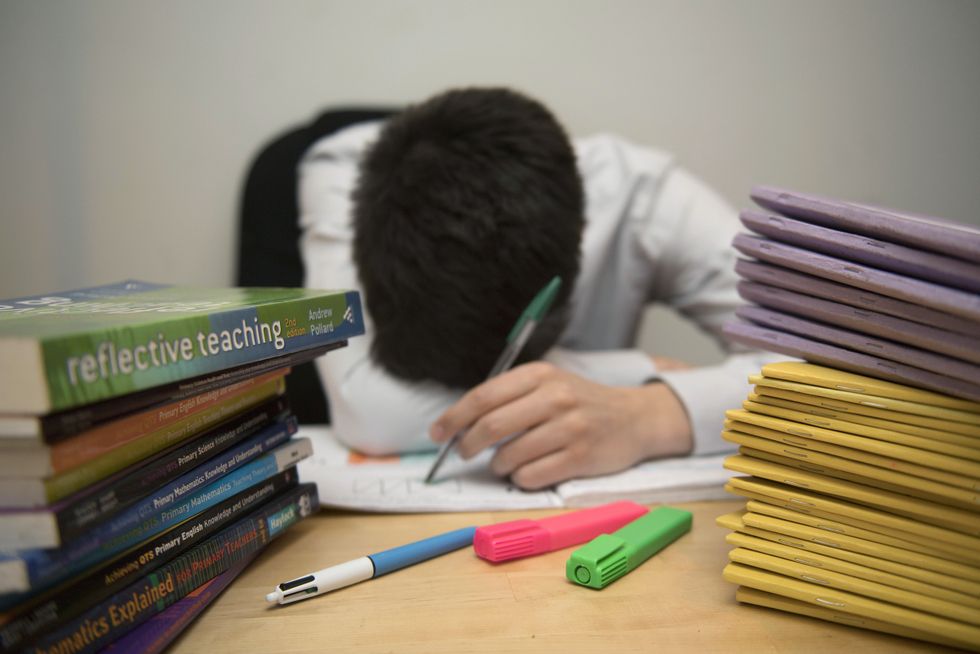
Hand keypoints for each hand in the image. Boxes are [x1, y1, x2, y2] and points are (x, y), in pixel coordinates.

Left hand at [429, 362, 692, 489]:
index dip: (453, 418)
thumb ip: (509, 398)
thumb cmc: (580, 403)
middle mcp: (555, 397)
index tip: (437, 433)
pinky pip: (530, 476)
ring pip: (509, 455)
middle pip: (490, 426)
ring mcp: (570, 428)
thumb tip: (459, 424)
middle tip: (464, 452)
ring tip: (504, 462)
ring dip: (497, 465)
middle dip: (467, 444)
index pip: (484, 396)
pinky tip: (528, 471)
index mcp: (540, 375)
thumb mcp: (548, 384)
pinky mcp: (580, 457)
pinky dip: (520, 478)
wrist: (634, 418)